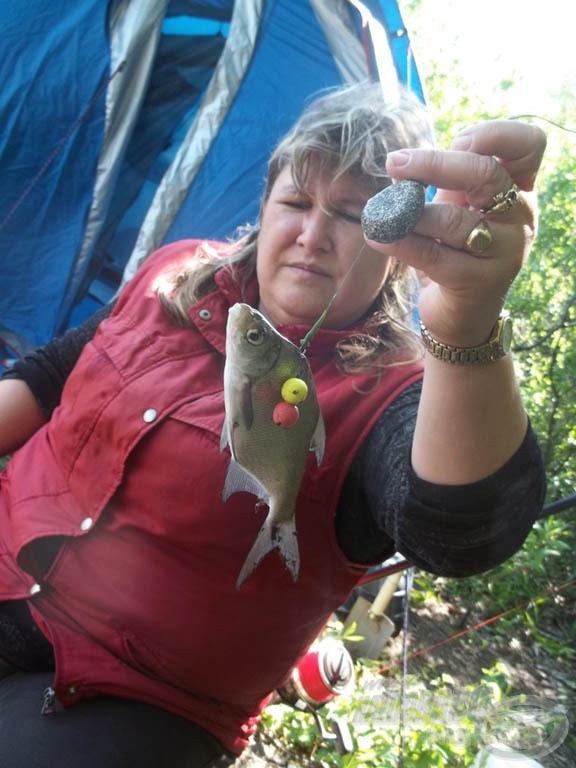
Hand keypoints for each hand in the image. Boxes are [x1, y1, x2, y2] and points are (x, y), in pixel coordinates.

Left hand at [366, 120, 546, 346]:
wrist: (462, 313)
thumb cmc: (458, 250)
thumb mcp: (457, 206)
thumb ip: (443, 178)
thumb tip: (403, 160)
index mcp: (519, 190)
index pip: (528, 146)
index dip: (494, 134)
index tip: (457, 140)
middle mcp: (520, 218)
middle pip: (487, 175)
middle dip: (435, 164)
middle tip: (395, 163)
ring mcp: (503, 253)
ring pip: (455, 221)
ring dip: (410, 212)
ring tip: (379, 210)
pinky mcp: (476, 283)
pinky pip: (433, 256)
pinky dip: (400, 242)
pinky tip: (377, 236)